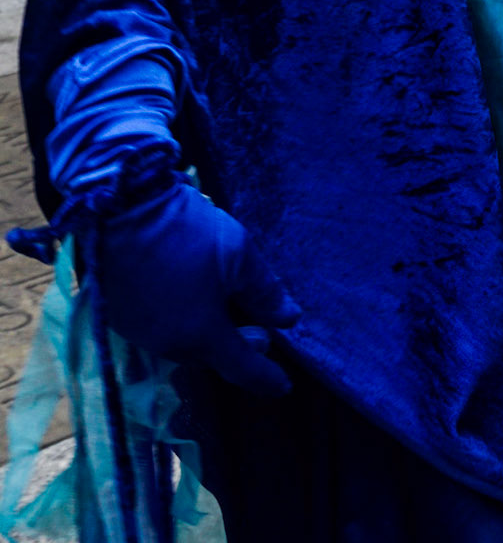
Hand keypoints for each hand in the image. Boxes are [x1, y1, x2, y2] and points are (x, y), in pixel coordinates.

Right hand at [97, 180, 300, 395]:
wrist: (117, 210)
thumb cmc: (184, 232)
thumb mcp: (237, 253)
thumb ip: (265, 290)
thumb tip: (288, 319)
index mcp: (200, 336)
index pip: (241, 368)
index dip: (266, 378)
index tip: (284, 387)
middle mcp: (167, 345)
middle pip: (212, 355)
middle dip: (238, 346)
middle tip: (261, 327)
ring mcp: (139, 333)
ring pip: (185, 343)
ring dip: (208, 332)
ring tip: (225, 307)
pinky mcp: (120, 316)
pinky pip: (162, 329)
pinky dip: (182, 320)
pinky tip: (190, 296)